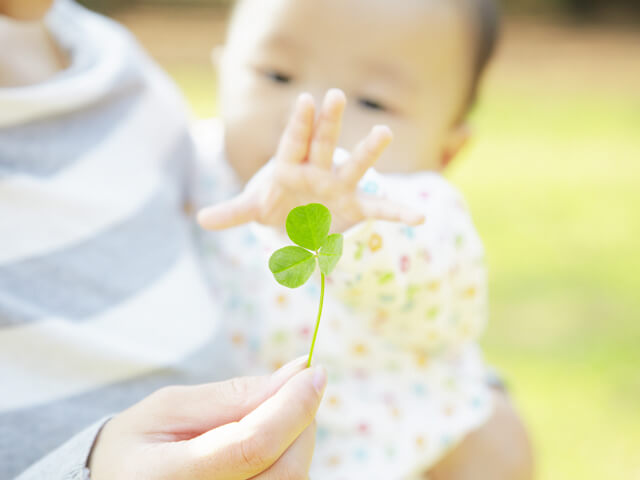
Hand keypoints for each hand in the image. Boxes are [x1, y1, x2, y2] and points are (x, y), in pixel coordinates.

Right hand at [89, 357, 325, 479]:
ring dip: (299, 438)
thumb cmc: (138, 444)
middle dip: (302, 420)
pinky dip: (290, 456)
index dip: (292, 406)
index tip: (315, 371)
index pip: (252, 447)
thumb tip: (298, 372)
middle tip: (297, 387)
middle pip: (284, 471)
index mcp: (166, 479)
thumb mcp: (171, 407)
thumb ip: (234, 395)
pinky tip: (272, 439)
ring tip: (275, 413)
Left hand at [198, 89, 423, 232]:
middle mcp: (317, 169)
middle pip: (323, 142)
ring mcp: (339, 185)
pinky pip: (379, 209)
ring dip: (367, 151)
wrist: (298, 216)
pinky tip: (419, 216)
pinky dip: (398, 212)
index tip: (304, 100)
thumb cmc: (275, 203)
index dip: (298, 124)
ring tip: (384, 132)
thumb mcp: (254, 208)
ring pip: (354, 165)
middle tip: (334, 95)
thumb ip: (233, 212)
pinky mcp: (355, 205)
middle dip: (328, 122)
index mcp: (290, 166)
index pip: (293, 142)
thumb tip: (199, 219)